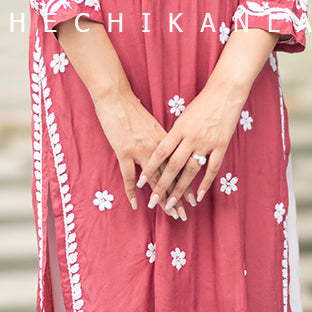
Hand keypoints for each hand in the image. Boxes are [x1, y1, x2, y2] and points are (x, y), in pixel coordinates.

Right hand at [91, 88, 188, 219]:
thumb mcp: (153, 124)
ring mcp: (141, 150)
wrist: (116, 97)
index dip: (187, 183)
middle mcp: (158, 147)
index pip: (180, 166)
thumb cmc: (133, 109)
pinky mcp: (125, 152)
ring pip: (155, 180)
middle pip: (171, 176)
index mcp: (167, 139)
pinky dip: (132, 191)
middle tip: (184, 213)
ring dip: (161, 198)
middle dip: (178, 196)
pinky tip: (136, 203)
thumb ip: (161, 139)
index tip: (194, 197)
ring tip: (168, 213)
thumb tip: (168, 152)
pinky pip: (130, 177)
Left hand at [139, 80, 244, 211]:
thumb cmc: (202, 103)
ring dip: (180, 189)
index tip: (140, 182)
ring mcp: (207, 142)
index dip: (149, 168)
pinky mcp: (221, 145)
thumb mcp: (183, 116)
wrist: (225, 92)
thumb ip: (175, 134)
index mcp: (179, 128)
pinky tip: (198, 196)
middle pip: (173, 166)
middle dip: (162, 185)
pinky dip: (205, 183)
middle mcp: (191, 136)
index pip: (160, 152)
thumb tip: (164, 150)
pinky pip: (212, 168)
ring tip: (172, 203)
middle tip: (153, 201)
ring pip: (190, 170)